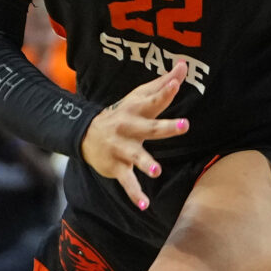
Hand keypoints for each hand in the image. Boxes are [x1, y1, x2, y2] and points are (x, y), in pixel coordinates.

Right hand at [81, 62, 190, 210]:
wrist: (85, 135)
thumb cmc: (123, 114)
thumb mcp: (139, 97)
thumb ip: (163, 84)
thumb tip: (185, 65)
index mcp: (137, 110)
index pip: (154, 99)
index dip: (166, 91)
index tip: (177, 81)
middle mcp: (129, 127)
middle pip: (150, 127)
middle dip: (166, 127)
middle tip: (185, 125)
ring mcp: (121, 148)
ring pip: (135, 155)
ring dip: (145, 163)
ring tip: (157, 171)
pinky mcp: (116, 166)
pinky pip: (127, 181)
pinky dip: (134, 194)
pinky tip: (144, 205)